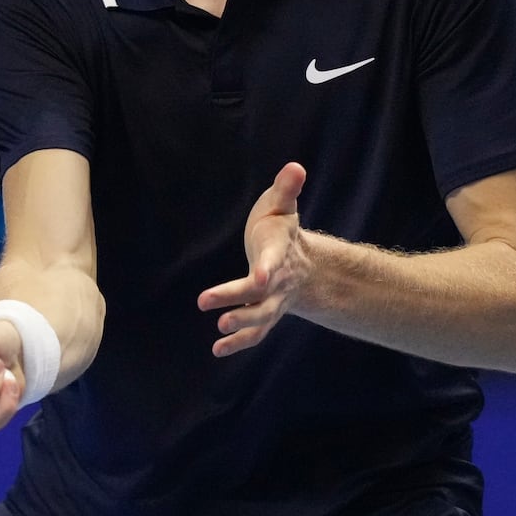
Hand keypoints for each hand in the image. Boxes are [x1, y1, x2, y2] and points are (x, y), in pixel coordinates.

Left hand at [197, 161, 308, 355]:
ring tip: (219, 330)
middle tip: (215, 310)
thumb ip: (287, 189)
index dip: (266, 269)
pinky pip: (255, 331)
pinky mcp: (264, 312)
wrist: (300, 261)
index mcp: (278, 252)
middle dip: (240, 302)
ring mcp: (273, 300)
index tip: (259, 277)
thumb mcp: (283, 204)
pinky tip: (217, 349)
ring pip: (260, 317)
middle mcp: (277, 281)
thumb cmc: (281, 227)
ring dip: (241, 325)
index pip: (272, 262)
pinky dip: (239, 341)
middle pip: (261, 296)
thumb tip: (295, 166)